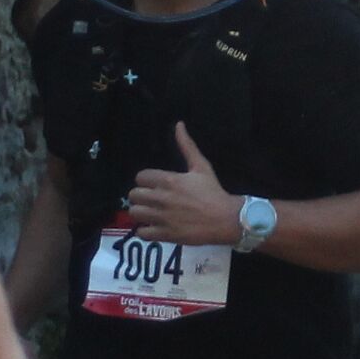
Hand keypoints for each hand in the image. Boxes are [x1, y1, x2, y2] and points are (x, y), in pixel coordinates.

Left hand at [124, 124, 243, 245]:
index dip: (146, 181)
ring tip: (150, 214)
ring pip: (135, 213)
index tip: (154, 185)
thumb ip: (187, 146)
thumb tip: (179, 124)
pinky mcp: (165, 234)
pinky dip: (146, 231)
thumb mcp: (201, 166)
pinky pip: (142, 233)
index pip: (140, 177)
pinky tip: (154, 227)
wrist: (226, 218)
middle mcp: (161, 198)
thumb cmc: (213, 192)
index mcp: (168, 180)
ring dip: (141, 213)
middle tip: (151, 200)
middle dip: (141, 196)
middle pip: (133, 195)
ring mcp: (162, 217)